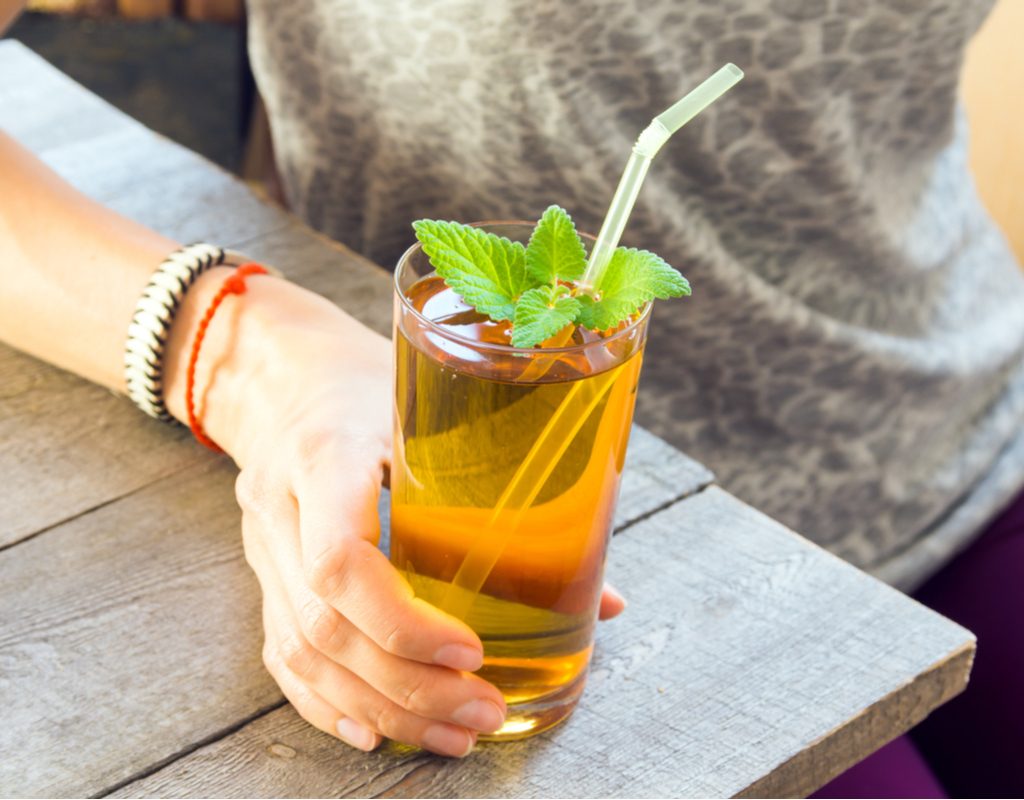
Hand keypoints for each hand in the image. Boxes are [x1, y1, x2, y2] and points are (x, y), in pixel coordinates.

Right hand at [163, 270, 625, 755]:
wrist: (285, 373)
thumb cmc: (372, 383)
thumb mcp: (436, 413)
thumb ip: (510, 493)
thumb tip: (603, 597)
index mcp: (325, 452)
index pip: (339, 558)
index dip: (403, 620)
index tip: (470, 648)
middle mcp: (280, 504)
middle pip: (323, 623)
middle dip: (407, 684)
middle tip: (481, 711)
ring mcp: (262, 544)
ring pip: (302, 650)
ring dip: (380, 705)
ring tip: (452, 735)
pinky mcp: (263, 572)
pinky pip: (282, 652)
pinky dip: (330, 702)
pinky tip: (376, 731)